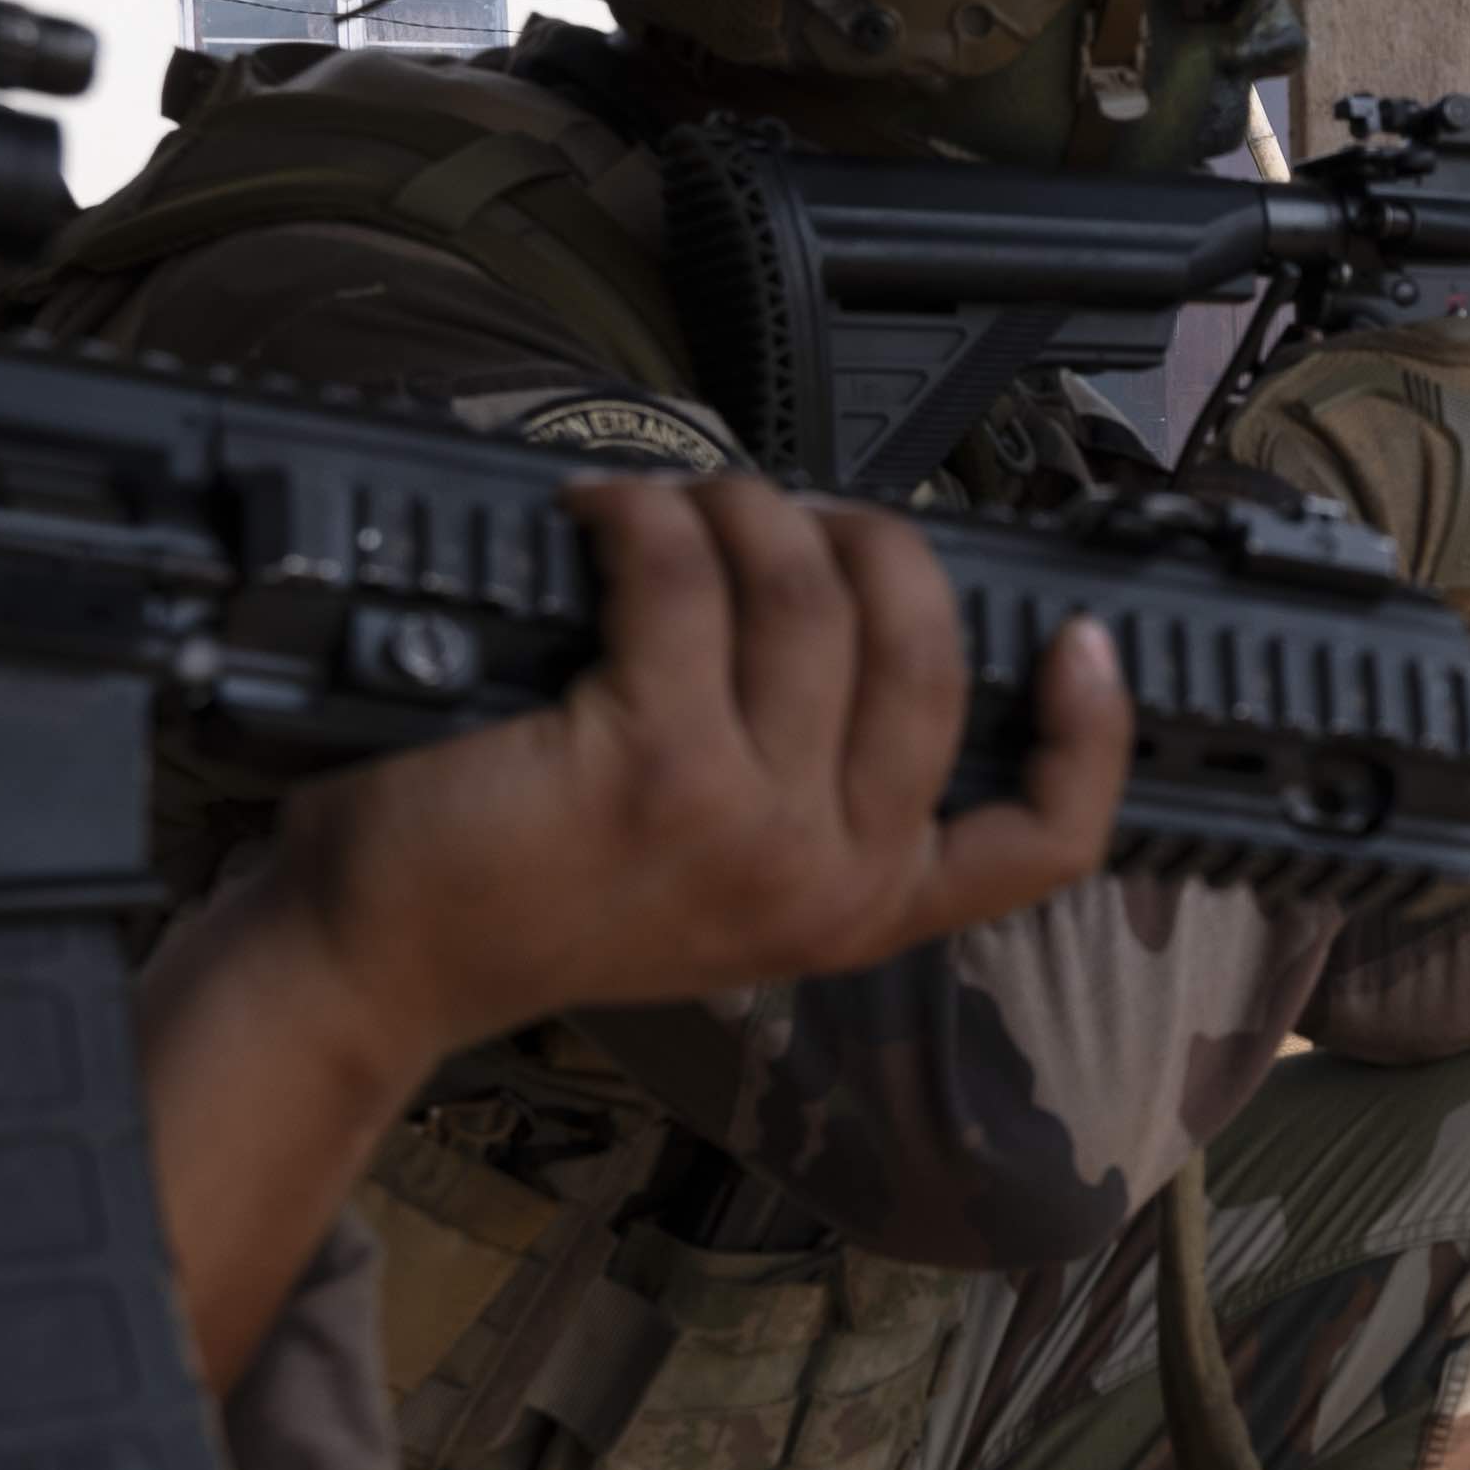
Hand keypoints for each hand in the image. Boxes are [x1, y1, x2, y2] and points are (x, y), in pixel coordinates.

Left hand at [289, 477, 1125, 1046]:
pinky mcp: (653, 763)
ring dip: (745, 510)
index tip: (1080, 642)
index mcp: (862, 909)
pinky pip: (686, 578)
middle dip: (871, 544)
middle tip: (796, 518)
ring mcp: (749, 823)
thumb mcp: (723, 887)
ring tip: (683, 506)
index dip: (1093, 731)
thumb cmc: (525, 903)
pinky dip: (645, 517)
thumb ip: (814, 796)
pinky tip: (603, 517)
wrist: (376, 963)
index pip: (1047, 840)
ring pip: (809, 594)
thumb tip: (858, 611)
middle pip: (926, 656)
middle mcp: (826, 877)